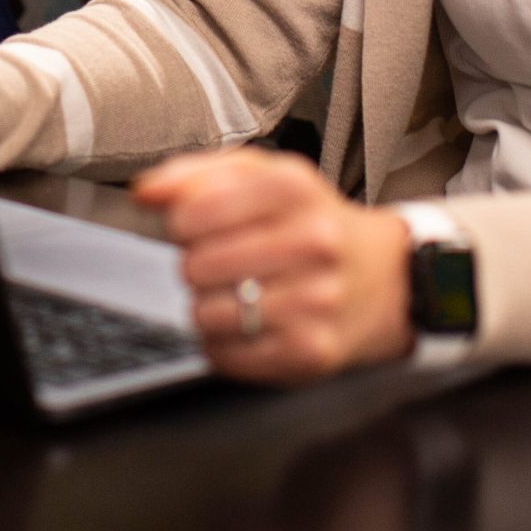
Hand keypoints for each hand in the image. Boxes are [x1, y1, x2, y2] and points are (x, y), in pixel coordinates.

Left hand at [132, 147, 413, 382]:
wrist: (384, 278)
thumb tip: (146, 191)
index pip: (194, 211)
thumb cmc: (309, 222)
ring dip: (206, 306)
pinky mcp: (311, 352)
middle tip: (219, 263)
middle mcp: (313, 242)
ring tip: (235, 293)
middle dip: (195, 265)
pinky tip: (246, 323)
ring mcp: (316, 301)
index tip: (195, 227)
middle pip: (196, 266)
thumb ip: (197, 174)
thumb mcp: (263, 177)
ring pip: (207, 315)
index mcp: (293, 189)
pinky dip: (221, 343)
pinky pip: (227, 356)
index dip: (180, 224)